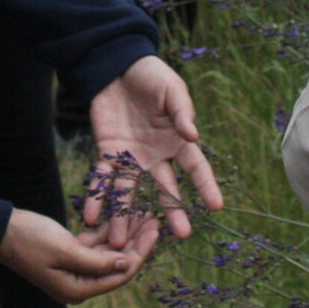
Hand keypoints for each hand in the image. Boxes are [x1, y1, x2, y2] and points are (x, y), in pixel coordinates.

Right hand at [0, 208, 159, 303]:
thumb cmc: (29, 239)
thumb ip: (97, 260)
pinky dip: (106, 232)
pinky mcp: (68, 254)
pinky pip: (94, 245)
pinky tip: (121, 215)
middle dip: (136, 242)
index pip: (119, 274)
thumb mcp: (65, 249)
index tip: (154, 231)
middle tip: (154, 219)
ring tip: (142, 213)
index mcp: (77, 289)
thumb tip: (126, 263)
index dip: (140, 253)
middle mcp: (78, 283)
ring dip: (124, 234)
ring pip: (107, 252)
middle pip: (116, 264)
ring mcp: (73, 269)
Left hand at [85, 56, 223, 242]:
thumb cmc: (152, 76)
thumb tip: (193, 134)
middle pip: (165, 188)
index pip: (196, 167)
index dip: (206, 185)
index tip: (217, 206)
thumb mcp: (172, 90)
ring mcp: (131, 157)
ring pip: (130, 191)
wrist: (118, 66)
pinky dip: (96, 197)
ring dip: (125, 215)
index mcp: (177, 141)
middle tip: (182, 235)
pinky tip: (91, 217)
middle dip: (172, 211)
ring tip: (121, 241)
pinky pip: (102, 178)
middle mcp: (156, 155)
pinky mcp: (108, 152)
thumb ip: (181, 112)